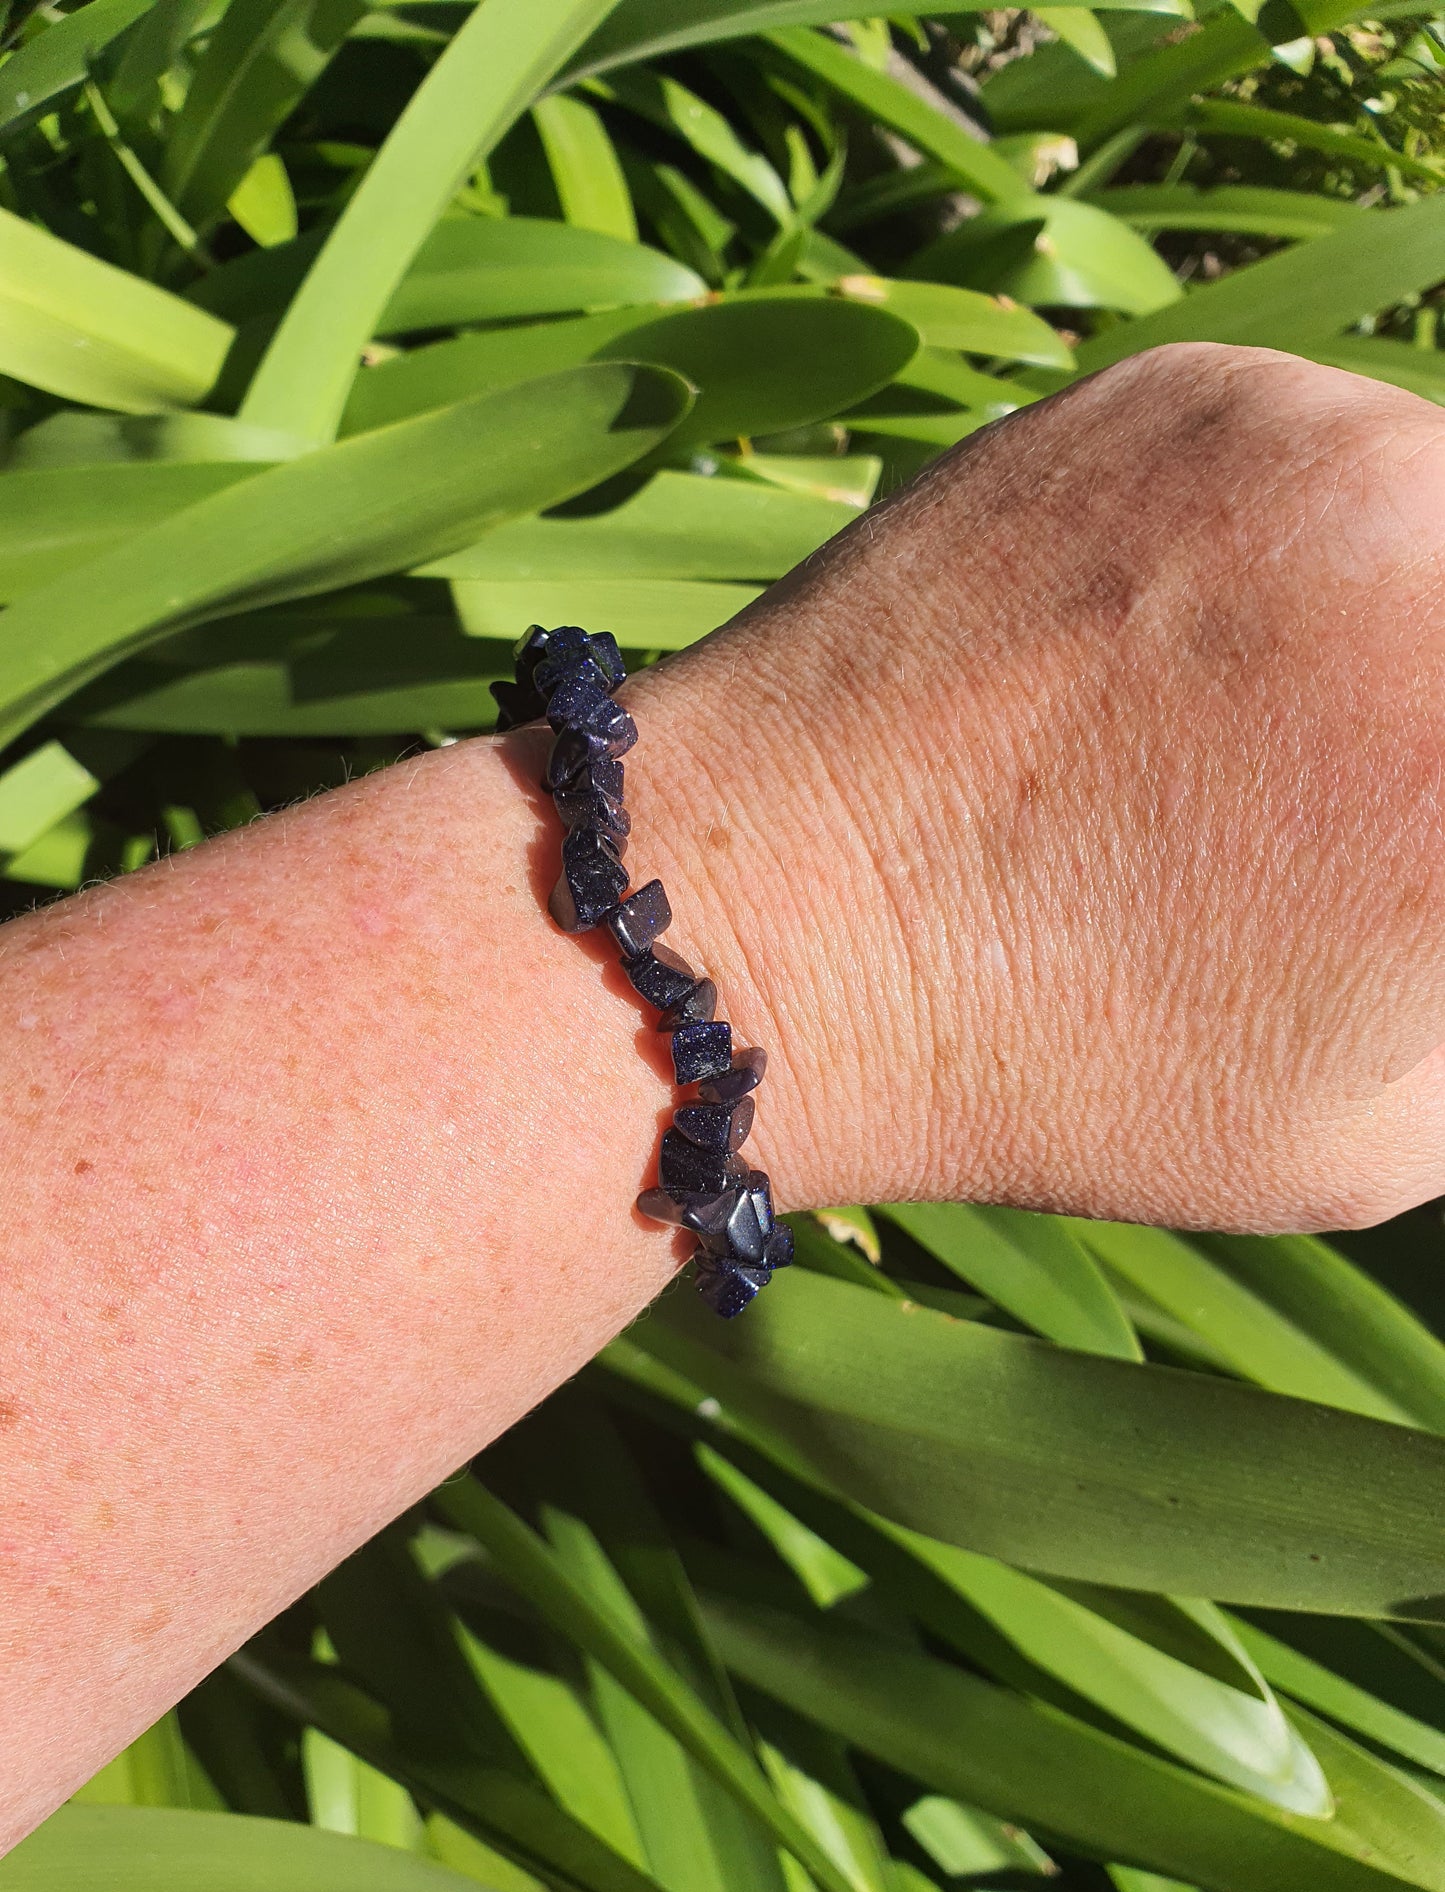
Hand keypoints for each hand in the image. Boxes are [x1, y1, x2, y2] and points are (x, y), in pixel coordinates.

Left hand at [630, 342, 1444, 1234]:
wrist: (770, 918)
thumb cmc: (1067, 1066)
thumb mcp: (1387, 1118)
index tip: (1405, 823)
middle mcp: (1435, 555)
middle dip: (1437, 709)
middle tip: (1357, 777)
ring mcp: (1309, 438)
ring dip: (1411, 606)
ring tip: (1262, 723)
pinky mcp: (1178, 385)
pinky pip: (1326, 447)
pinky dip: (1301, 538)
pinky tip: (1179, 646)